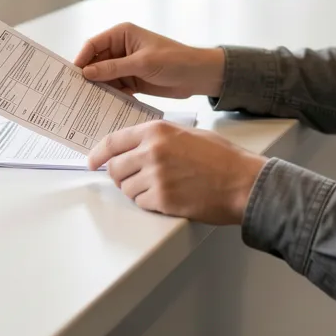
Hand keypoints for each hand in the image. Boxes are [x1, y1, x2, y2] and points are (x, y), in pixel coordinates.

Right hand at [73, 23, 224, 98]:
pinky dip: (108, 96)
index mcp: (122, 34)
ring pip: (103, 77)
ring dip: (97, 88)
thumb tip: (87, 73)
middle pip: (95, 62)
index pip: (93, 45)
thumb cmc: (174, 60)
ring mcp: (125, 65)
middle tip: (73, 93)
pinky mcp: (131, 80)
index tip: (72, 76)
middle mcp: (120, 48)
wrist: (198, 76)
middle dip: (87, 76)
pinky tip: (100, 106)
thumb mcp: (142, 63)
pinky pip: (114, 87)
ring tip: (83, 103)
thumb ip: (114, 68)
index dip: (81, 59)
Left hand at [87, 120, 267, 224]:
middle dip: (120, 176)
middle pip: (115, 168)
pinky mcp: (162, 199)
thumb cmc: (223, 158)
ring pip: (126, 188)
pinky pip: (141, 203)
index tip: (92, 161)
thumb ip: (159, 138)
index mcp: (157, 131)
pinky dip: (150, 203)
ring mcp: (156, 177)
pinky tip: (168, 198)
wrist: (244, 182)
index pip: (113, 141)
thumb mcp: (188, 135)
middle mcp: (152, 151)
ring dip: (137, 191)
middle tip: (131, 180)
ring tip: (160, 188)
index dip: (98, 153)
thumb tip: (135, 147)